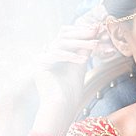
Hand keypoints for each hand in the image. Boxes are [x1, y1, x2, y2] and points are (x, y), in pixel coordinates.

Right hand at [32, 10, 105, 132]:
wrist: (60, 107)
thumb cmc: (70, 90)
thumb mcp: (80, 64)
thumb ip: (84, 48)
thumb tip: (95, 31)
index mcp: (56, 52)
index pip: (67, 35)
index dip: (81, 31)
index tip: (97, 28)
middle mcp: (47, 53)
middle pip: (63, 36)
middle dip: (81, 33)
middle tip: (96, 31)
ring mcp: (41, 58)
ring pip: (59, 43)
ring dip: (78, 43)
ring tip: (95, 45)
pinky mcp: (39, 65)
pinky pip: (54, 55)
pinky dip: (69, 56)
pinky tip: (83, 60)